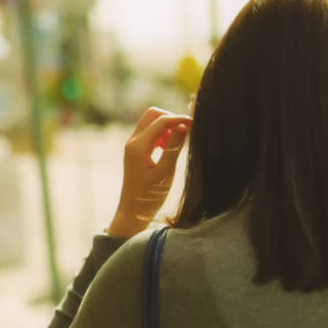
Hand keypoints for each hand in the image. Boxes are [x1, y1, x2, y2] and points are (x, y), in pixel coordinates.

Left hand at [107, 107, 191, 237]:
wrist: (132, 212)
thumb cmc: (149, 197)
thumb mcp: (165, 173)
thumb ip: (174, 148)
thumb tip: (183, 127)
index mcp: (138, 147)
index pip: (161, 121)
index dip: (179, 119)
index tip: (195, 124)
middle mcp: (132, 142)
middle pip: (152, 114)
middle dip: (171, 118)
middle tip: (185, 132)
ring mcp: (132, 146)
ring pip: (150, 122)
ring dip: (166, 126)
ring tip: (177, 144)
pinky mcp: (135, 151)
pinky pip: (149, 132)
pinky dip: (161, 134)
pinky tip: (169, 148)